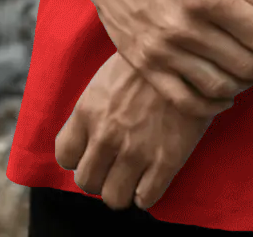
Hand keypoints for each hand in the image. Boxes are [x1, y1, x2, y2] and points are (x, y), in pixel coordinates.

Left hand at [55, 52, 212, 211]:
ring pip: (113, 198)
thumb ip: (93, 112)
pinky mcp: (166, 161)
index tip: (92, 152)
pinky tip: (153, 177)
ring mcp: (135, 151)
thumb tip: (88, 139)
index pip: (65, 156)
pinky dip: (147, 193)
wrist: (187, 54)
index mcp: (88, 111)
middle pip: (86, 182)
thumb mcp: (107, 78)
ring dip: (122, 189)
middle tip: (114, 165)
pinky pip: (145, 199)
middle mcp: (106, 135)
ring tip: (133, 175)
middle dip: (99, 176)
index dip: (78, 157)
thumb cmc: (145, 63)